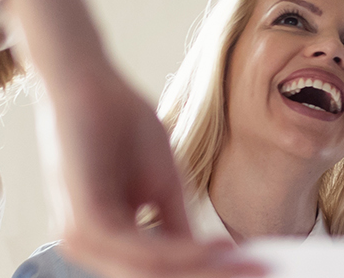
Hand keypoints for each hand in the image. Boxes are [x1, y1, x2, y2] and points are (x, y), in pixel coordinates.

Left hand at [44, 74, 265, 277]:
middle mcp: (90, 245)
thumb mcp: (163, 184)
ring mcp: (82, 237)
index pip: (162, 269)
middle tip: (262, 271)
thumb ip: (178, 225)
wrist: (86, 85)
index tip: (256, 265)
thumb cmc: (119, 125)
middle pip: (159, 276)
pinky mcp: (82, 223)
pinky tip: (214, 247)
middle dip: (213, 275)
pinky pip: (138, 251)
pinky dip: (181, 253)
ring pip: (151, 271)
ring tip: (246, 263)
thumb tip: (214, 257)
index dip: (210, 270)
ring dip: (203, 270)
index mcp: (106, 238)